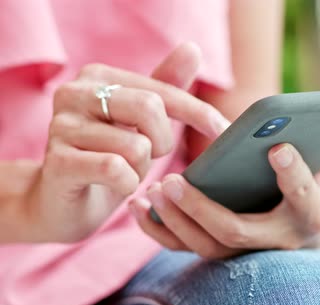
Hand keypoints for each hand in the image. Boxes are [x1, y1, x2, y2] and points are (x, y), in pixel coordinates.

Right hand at [25, 43, 229, 242]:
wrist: (62, 202)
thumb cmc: (109, 157)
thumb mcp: (141, 122)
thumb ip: (164, 87)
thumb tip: (192, 48)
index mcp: (97, 76)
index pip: (161, 91)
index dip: (198, 113)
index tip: (224, 132)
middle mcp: (74, 93)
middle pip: (150, 109)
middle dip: (163, 141)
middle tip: (150, 156)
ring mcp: (61, 126)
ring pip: (137, 146)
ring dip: (142, 169)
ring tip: (126, 172)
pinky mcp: (57, 162)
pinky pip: (116, 170)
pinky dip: (127, 184)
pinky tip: (116, 186)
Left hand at [129, 138, 319, 258]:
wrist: (304, 226)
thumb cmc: (317, 188)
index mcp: (313, 215)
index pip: (303, 199)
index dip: (292, 176)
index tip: (277, 146)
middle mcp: (279, 241)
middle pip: (237, 232)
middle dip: (203, 208)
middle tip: (173, 179)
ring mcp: (248, 250)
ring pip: (207, 245)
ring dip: (176, 219)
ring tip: (154, 189)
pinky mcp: (223, 249)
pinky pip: (186, 248)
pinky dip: (159, 230)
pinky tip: (138, 205)